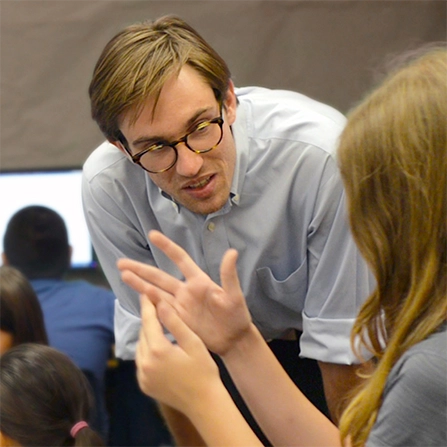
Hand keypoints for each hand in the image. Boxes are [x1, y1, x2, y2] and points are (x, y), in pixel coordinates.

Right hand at [118, 230, 252, 354]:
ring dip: (139, 284)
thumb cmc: (237, 315)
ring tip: (123, 275)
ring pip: (155, 292)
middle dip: (141, 269)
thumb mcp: (234, 295)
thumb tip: (232, 252)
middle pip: (159, 276)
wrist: (234, 340)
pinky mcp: (177, 319)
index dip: (167, 247)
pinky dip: (147, 303)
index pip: (180, 259)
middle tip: (121, 263)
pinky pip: (159, 309)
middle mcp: (186, 291)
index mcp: (199, 280)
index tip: (152, 234)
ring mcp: (180, 305)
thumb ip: (229, 275)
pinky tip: (136, 297)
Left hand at [136, 293, 219, 410]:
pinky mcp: (143, 385)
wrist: (204, 404)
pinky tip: (157, 346)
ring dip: (147, 335)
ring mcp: (142, 376)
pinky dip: (146, 351)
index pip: (148, 321)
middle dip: (148, 319)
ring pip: (140, 347)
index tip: (145, 293)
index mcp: (157, 351)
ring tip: (156, 324)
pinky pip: (141, 361)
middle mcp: (144, 363)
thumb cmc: (203, 371)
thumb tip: (161, 304)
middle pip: (143, 334)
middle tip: (154, 306)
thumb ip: (175, 323)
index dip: (147, 306)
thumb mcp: (193, 343)